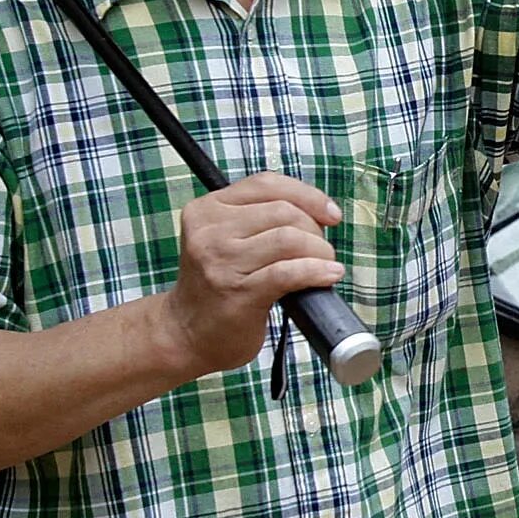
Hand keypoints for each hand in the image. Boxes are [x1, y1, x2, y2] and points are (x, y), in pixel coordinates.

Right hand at [159, 174, 343, 373]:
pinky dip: (317, 271)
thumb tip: (319, 212)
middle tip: (321, 251)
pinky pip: (289, 272)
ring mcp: (222, 262)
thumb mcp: (226, 240)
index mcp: (207, 209)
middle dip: (315, 230)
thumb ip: (259, 218)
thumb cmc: (218, 286)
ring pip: (290, 239)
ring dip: (320, 251)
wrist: (187, 334)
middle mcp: (210, 231)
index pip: (267, 184)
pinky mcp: (239, 293)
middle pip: (284, 211)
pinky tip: (329, 275)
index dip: (308, 196)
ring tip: (325, 265)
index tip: (330, 214)